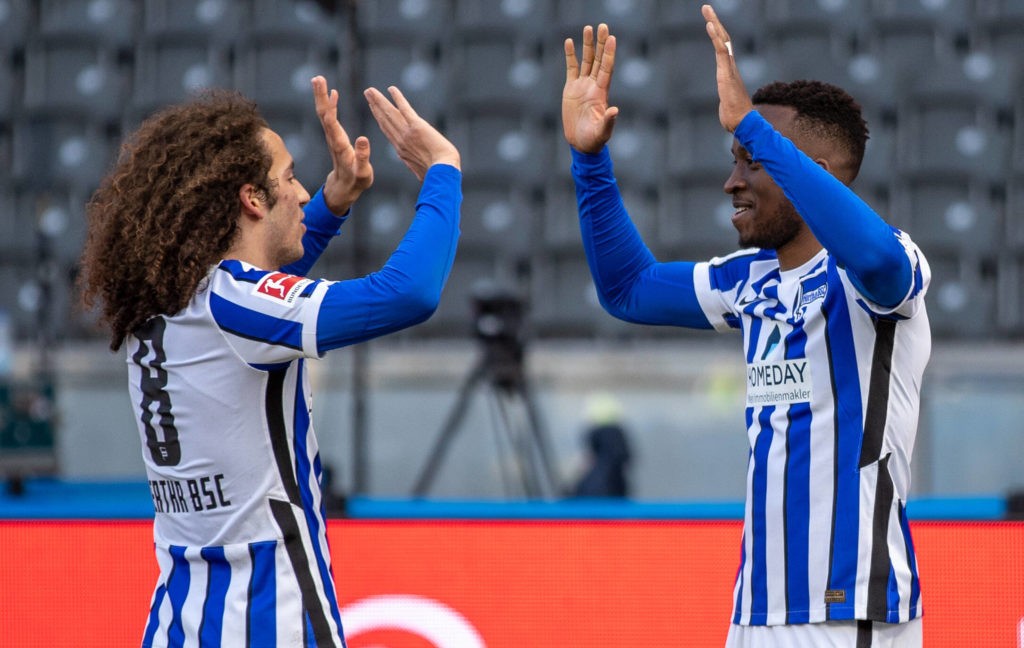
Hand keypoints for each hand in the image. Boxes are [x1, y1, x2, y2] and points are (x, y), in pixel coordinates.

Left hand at [312, 75, 373, 213]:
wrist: (344, 188)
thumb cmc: (356, 181)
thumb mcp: (363, 172)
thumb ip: (363, 157)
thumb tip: (363, 138)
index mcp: (340, 145)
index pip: (332, 123)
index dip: (330, 107)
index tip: (330, 92)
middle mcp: (332, 138)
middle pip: (324, 114)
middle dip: (321, 96)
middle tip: (317, 78)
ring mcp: (332, 137)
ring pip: (324, 113)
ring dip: (322, 96)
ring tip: (319, 79)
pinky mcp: (334, 136)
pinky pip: (329, 117)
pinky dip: (329, 103)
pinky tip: (332, 93)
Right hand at [363, 86, 459, 180]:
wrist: (443, 171)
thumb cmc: (437, 174)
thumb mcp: (423, 171)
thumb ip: (418, 166)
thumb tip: (420, 171)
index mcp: (402, 150)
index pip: (387, 130)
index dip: (379, 118)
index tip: (374, 108)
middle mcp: (400, 140)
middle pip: (384, 120)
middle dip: (375, 106)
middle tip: (367, 93)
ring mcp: (407, 133)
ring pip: (389, 113)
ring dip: (379, 100)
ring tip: (370, 90)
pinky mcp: (417, 126)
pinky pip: (405, 109)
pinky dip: (398, 98)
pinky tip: (391, 89)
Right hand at [562, 23, 618, 153]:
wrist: (581, 143)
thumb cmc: (594, 140)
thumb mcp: (602, 132)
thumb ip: (609, 121)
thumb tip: (615, 111)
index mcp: (601, 93)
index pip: (606, 68)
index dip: (609, 54)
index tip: (612, 38)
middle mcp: (593, 86)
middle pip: (598, 60)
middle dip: (600, 43)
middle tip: (603, 26)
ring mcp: (582, 86)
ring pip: (586, 61)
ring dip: (588, 45)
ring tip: (588, 28)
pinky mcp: (571, 89)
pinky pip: (571, 68)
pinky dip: (570, 55)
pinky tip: (569, 42)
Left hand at [702, 4, 753, 132]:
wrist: (742, 123)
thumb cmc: (735, 117)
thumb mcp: (726, 106)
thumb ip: (726, 103)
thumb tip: (727, 114)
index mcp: (728, 71)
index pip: (722, 48)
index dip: (716, 34)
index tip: (710, 21)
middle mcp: (730, 66)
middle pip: (723, 38)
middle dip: (715, 22)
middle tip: (706, 7)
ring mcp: (729, 68)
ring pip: (722, 40)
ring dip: (714, 23)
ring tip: (707, 9)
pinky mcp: (727, 72)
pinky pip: (722, 50)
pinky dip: (716, 36)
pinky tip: (710, 25)